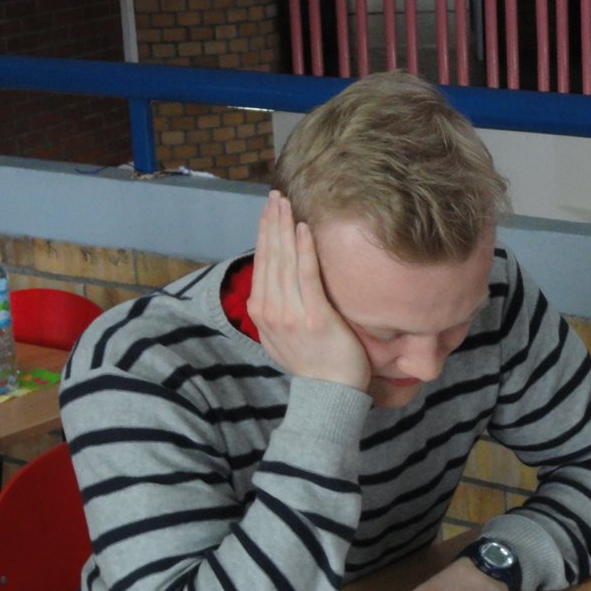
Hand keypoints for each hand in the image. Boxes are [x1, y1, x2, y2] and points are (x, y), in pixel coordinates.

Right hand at [247, 192, 370, 391]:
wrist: (329, 394)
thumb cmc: (315, 363)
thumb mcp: (283, 335)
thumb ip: (278, 309)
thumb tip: (278, 284)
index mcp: (260, 313)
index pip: (261, 264)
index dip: (264, 234)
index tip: (269, 210)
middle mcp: (269, 311)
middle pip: (269, 257)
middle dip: (271, 223)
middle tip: (276, 196)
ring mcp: (290, 314)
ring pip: (284, 261)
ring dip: (285, 228)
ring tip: (287, 203)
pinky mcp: (314, 316)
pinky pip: (307, 276)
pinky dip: (304, 250)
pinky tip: (304, 229)